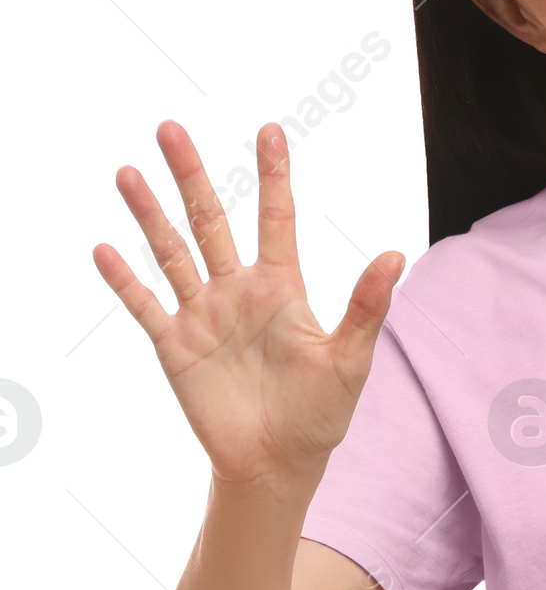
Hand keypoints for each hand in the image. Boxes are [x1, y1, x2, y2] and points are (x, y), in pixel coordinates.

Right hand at [92, 122, 404, 488]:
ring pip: (172, 252)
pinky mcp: (175, 347)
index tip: (269, 129)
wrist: (278, 462)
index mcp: (283, 286)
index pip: (276, 217)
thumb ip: (367, 305)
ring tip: (129, 173)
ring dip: (150, 214)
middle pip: (211, 220)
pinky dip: (125, 279)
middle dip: (192, 175)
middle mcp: (238, 290)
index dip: (273, 175)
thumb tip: (396, 254)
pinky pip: (145, 306)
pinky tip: (104, 249)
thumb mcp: (350, 357)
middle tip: (170, 127)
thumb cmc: (321, 411)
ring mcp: (204, 315)